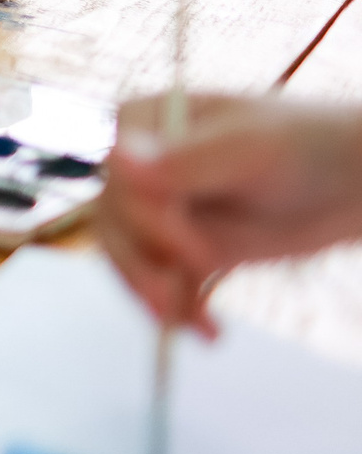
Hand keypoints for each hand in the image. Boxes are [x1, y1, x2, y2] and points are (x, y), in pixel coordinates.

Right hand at [101, 95, 361, 335]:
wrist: (347, 181)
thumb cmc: (303, 145)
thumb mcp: (247, 150)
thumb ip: (184, 160)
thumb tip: (116, 162)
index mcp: (141, 124)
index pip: (119, 179)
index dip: (148, 222)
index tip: (199, 255)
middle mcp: (139, 165)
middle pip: (114, 223)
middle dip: (146, 267)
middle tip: (182, 302)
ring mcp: (159, 207)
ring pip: (128, 256)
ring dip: (155, 295)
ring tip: (201, 326)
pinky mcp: (180, 244)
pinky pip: (160, 281)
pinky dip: (178, 310)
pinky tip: (208, 330)